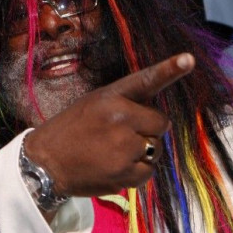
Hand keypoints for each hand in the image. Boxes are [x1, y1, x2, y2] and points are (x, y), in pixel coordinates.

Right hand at [23, 53, 194, 197]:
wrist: (44, 163)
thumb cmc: (69, 131)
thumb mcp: (92, 105)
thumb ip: (123, 104)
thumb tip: (155, 115)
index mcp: (110, 97)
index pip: (145, 80)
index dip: (169, 69)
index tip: (188, 60)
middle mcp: (120, 118)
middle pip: (160, 123)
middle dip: (148, 129)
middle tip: (121, 136)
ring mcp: (125, 147)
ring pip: (156, 148)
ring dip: (142, 152)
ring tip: (112, 153)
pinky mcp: (125, 172)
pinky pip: (149, 171)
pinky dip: (136, 172)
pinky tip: (115, 167)